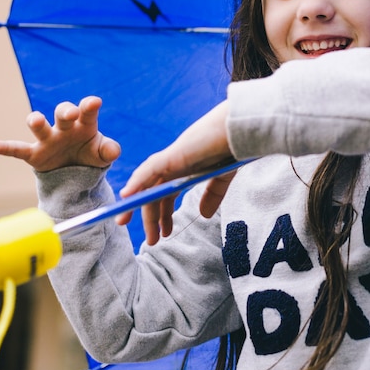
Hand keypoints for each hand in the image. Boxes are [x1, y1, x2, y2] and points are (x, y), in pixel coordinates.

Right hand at [0, 96, 120, 171]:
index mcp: (85, 123)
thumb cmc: (92, 153)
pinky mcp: (35, 154)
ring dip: (36, 120)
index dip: (90, 105)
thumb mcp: (103, 153)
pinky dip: (5, 147)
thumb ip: (109, 150)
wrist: (77, 171)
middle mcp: (65, 127)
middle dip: (66, 111)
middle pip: (63, 112)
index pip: (87, 110)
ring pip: (39, 125)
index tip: (94, 102)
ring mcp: (49, 139)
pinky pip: (18, 149)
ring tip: (35, 119)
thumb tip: (113, 152)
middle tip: (71, 114)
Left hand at [117, 101, 235, 244]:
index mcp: (186, 168)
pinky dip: (138, 181)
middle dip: (149, 216)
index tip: (161, 235)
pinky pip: (151, 167)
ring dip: (137, 203)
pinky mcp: (176, 153)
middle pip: (154, 190)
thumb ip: (212, 195)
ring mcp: (174, 157)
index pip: (166, 192)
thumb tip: (203, 215)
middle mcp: (176, 163)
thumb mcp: (222, 177)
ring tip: (126, 223)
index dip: (161, 214)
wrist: (243, 129)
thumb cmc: (234, 147)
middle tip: (151, 241)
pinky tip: (128, 195)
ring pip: (148, 182)